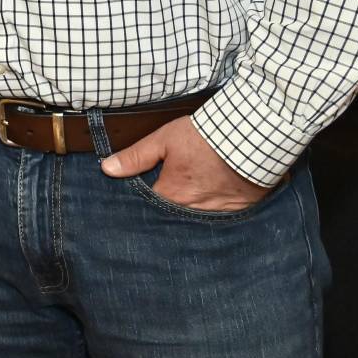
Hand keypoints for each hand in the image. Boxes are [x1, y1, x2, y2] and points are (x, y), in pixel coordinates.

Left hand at [101, 116, 269, 211]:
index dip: (143, 205)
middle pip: (173, 218)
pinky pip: (222, 219)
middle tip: (166, 208)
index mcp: (171, 195)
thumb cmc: (205, 137)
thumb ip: (135, 156)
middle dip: (167, 215)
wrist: (249, 136)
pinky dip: (216, 213)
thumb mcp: (164, 140)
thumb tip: (107, 168)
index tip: (140, 203)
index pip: (148, 209)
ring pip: (197, 220)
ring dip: (192, 215)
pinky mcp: (239, 212)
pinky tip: (215, 206)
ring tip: (191, 204)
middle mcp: (192, 211)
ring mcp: (217, 214)